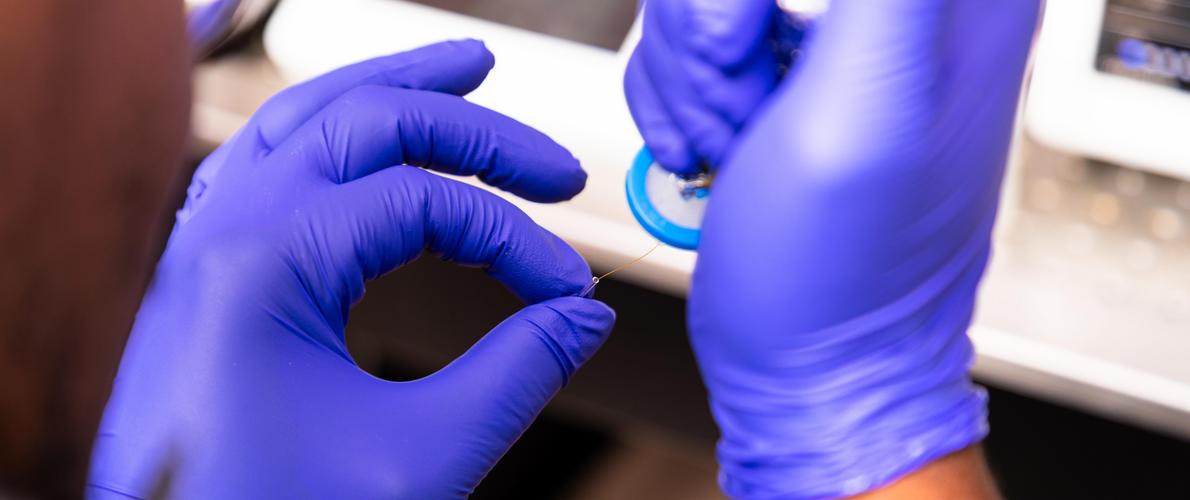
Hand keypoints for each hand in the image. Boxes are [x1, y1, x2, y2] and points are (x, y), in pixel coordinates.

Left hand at [88, 40, 614, 498]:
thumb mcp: (418, 461)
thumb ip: (516, 374)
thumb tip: (585, 317)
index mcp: (258, 265)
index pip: (421, 201)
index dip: (513, 237)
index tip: (569, 291)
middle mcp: (219, 236)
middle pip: (364, 122)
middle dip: (471, 127)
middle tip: (553, 165)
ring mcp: (202, 251)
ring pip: (304, 122)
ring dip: (391, 93)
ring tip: (463, 75)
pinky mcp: (206, 280)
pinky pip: (267, 168)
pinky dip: (331, 138)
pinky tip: (366, 142)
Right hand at [636, 0, 1039, 496]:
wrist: (806, 363)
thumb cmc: (840, 274)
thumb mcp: (861, 108)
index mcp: (943, 1)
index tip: (752, 44)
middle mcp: (895, 10)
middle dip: (708, 32)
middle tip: (744, 106)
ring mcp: (827, 40)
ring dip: (687, 75)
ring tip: (733, 146)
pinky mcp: (777, 74)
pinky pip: (686, 38)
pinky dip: (677, 98)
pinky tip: (717, 150)